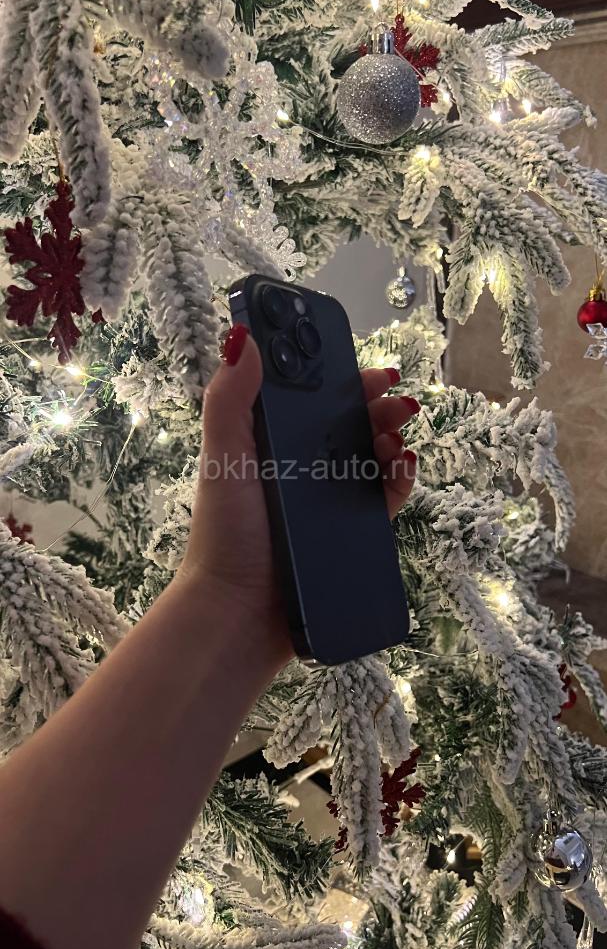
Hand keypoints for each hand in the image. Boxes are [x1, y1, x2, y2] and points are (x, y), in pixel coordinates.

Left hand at [180, 324, 418, 667]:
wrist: (241, 615)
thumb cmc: (226, 533)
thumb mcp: (224, 457)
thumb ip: (230, 398)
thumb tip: (241, 333)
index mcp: (271, 444)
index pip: (311, 397)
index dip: (338, 376)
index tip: (360, 362)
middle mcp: (302, 468)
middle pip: (348, 422)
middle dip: (375, 402)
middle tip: (393, 394)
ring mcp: (329, 501)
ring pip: (372, 457)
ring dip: (391, 435)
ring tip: (395, 434)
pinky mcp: (351, 533)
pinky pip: (385, 499)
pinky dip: (400, 479)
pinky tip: (403, 467)